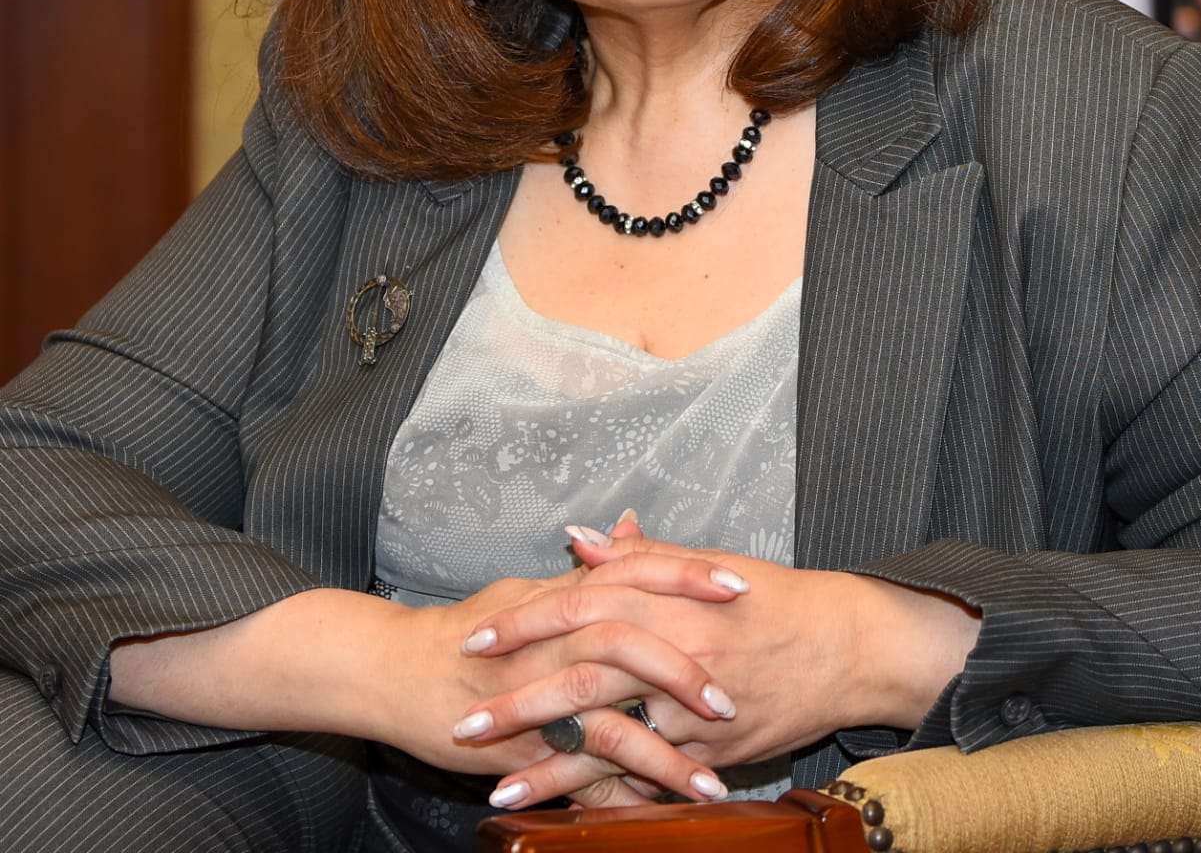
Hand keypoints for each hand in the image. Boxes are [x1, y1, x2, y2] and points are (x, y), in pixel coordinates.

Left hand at [458, 533, 979, 806]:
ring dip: (551, 769)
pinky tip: (570, 814)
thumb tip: (582, 539)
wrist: (844, 647)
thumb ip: (640, 557)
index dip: (524, 624)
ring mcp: (693, 713)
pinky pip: (653, 780)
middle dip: (518, 706)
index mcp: (665, 602)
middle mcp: (673, 657)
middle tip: (463, 723)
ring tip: (497, 788)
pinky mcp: (714, 753)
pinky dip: (609, 798)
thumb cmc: (772, 599)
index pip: (577, 608)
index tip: (476, 639)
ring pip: (610, 745)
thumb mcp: (705, 564)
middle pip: (582, 682)